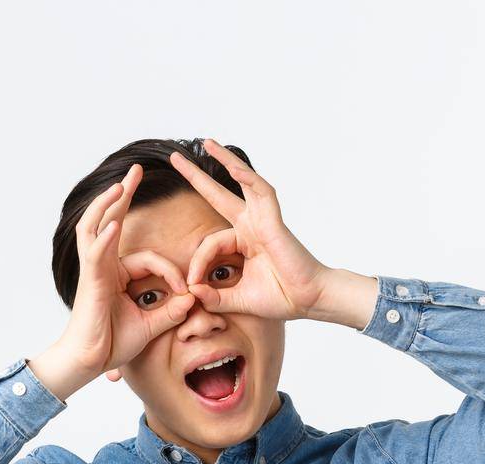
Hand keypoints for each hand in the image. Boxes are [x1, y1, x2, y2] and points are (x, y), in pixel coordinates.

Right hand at [37, 164, 198, 396]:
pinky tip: (113, 225)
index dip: (171, 272)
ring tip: (121, 183)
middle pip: (111, 222)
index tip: (187, 291)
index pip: (149, 259)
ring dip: (108, 204)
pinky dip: (103, 238)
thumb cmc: (112, 344)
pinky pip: (94, 254)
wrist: (89, 362)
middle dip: (123, 195)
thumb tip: (193, 300)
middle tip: (135, 169)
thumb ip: (171, 311)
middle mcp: (102, 266)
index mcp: (116, 273)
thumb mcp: (151, 325)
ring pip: (96, 228)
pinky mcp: (89, 281)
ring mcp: (93, 270)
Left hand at [169, 138, 334, 321]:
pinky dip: (248, 177)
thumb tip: (190, 291)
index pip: (208, 244)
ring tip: (206, 141)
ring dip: (224, 160)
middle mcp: (251, 225)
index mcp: (242, 242)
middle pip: (218, 194)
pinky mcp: (274, 220)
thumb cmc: (280, 297)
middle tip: (176, 157)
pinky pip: (261, 191)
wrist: (308, 300)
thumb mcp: (238, 300)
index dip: (196, 264)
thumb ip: (214, 296)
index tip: (191, 286)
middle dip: (196, 176)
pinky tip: (232, 165)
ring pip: (242, 181)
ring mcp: (263, 219)